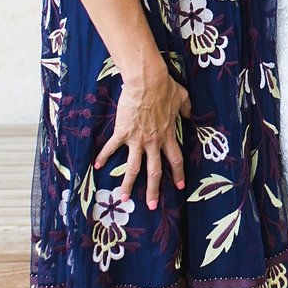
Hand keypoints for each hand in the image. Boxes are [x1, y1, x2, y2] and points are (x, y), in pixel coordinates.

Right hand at [95, 68, 191, 208]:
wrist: (147, 81)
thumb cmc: (165, 87)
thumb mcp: (182, 97)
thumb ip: (185, 108)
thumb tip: (189, 114)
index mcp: (168, 134)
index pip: (175, 159)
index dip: (178, 173)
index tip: (179, 186)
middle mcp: (153, 141)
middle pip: (154, 171)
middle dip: (153, 190)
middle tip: (151, 205)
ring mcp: (137, 138)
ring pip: (133, 167)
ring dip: (128, 184)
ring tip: (123, 198)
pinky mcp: (122, 132)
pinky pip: (112, 147)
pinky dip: (104, 156)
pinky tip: (97, 166)